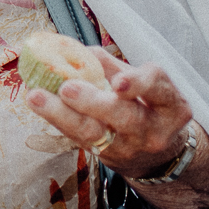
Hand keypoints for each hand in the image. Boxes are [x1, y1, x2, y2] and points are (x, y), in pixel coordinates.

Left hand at [24, 47, 192, 178]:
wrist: (160, 157)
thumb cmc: (149, 107)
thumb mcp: (145, 85)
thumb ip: (114, 67)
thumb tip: (77, 50)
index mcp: (171, 105)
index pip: (158, 89)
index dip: (138, 84)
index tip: (118, 83)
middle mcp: (155, 130)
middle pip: (125, 117)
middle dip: (93, 103)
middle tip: (66, 88)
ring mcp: (131, 148)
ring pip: (95, 133)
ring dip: (62, 114)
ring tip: (36, 97)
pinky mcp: (109, 159)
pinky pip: (80, 139)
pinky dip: (58, 121)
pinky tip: (39, 105)